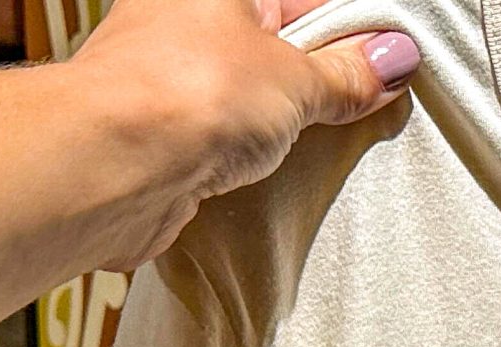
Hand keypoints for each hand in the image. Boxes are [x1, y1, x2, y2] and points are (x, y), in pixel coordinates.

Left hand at [69, 0, 420, 267]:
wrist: (109, 164)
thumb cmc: (190, 94)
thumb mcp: (295, 79)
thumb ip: (345, 75)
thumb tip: (391, 58)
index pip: (304, 0)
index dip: (352, 35)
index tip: (389, 69)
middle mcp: (181, 18)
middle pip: (273, 46)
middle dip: (318, 83)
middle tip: (359, 111)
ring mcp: (163, 77)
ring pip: (243, 96)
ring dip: (280, 125)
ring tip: (311, 146)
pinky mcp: (154, 135)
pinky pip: (217, 138)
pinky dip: (245, 157)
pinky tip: (266, 175)